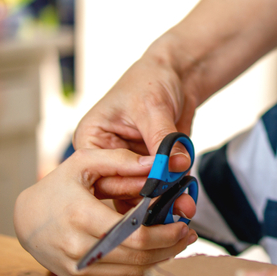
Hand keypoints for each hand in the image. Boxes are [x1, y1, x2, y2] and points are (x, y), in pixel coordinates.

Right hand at [14, 147, 197, 275]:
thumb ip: (121, 160)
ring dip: (162, 260)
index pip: (135, 235)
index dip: (165, 233)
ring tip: (177, 243)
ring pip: (133, 273)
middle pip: (139, 258)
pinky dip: (143, 269)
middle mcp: (79, 248)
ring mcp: (80, 269)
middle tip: (188, 234)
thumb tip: (157, 163)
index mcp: (81, 216)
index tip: (183, 224)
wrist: (26, 220)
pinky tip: (156, 254)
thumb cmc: (58, 187)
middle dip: (170, 247)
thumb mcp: (84, 163)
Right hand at [74, 38, 198, 198]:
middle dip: (146, 193)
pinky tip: (185, 196)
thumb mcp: (153, 107)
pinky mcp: (149, 169)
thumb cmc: (151, 80)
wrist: (176, 75)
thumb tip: (176, 165)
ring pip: (138, 194)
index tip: (154, 183)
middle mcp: (106, 156)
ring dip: (161, 198)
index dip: (127, 178)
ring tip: (182, 201)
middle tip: (171, 196)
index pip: (102, 169)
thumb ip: (163, 138)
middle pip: (118, 188)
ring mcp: (128, 165)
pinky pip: (157, 189)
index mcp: (91, 139)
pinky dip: (171, 193)